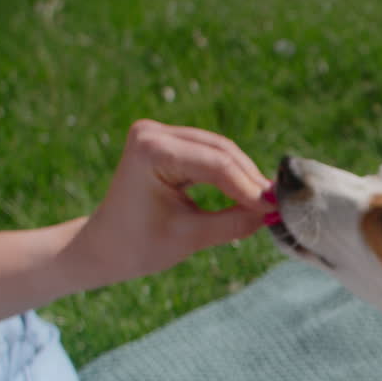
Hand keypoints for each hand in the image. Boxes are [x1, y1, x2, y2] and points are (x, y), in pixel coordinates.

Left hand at [63, 119, 272, 288]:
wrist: (102, 248)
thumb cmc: (137, 247)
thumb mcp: (191, 238)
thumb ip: (235, 222)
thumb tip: (274, 213)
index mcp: (150, 150)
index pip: (215, 165)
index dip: (249, 187)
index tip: (276, 209)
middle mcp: (152, 132)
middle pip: (220, 151)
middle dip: (250, 179)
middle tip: (279, 205)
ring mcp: (158, 133)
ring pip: (219, 151)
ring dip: (244, 175)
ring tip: (268, 202)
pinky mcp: (166, 142)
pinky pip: (209, 154)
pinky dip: (230, 174)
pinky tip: (250, 193)